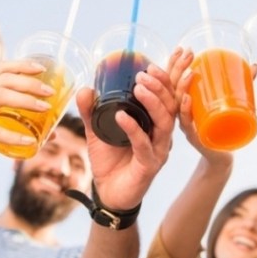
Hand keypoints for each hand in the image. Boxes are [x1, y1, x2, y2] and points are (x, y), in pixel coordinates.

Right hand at [0, 59, 54, 174]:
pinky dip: (13, 135)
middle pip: (4, 80)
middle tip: (50, 91)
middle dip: (29, 82)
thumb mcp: (1, 133)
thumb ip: (23, 129)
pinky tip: (30, 141)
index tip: (42, 68)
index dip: (22, 65)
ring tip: (45, 108)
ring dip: (24, 100)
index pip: (2, 70)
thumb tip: (53, 132)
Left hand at [76, 57, 176, 209]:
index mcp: (154, 123)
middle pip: (171, 106)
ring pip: (164, 122)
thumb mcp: (97, 131)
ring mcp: (158, 150)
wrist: (109, 194)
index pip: (167, 97)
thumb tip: (85, 89)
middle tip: (144, 73)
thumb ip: (91, 111)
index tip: (153, 63)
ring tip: (139, 87)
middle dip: (161, 86)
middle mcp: (161, 135)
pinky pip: (144, 144)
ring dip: (153, 102)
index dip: (167, 79)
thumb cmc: (110, 161)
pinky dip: (133, 128)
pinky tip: (121, 116)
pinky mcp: (149, 165)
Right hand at [167, 47, 232, 165]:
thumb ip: (240, 85)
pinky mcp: (194, 137)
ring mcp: (186, 124)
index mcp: (183, 102)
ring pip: (176, 104)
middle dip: (176, 69)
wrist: (221, 154)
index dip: (173, 64)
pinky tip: (187, 100)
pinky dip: (186, 112)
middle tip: (188, 54)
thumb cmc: (222, 126)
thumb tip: (254, 65)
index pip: (172, 80)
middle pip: (171, 88)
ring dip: (180, 87)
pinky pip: (186, 124)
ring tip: (189, 74)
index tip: (180, 48)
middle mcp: (180, 113)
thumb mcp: (227, 103)